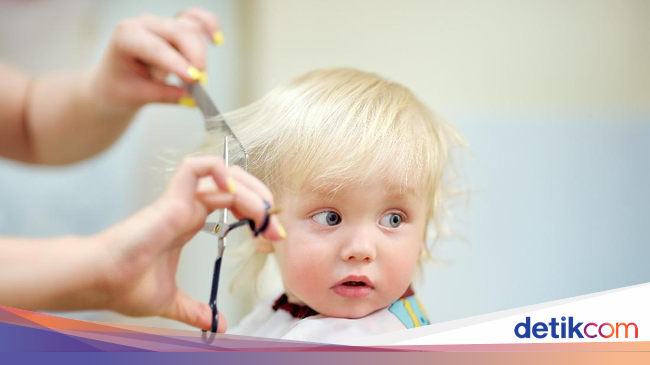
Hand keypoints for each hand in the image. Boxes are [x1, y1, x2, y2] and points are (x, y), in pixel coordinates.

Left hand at [89, 7, 221, 113]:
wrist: (114, 81)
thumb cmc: (119, 87)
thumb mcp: (136, 96)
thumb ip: (164, 95)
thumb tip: (191, 98)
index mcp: (126, 36)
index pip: (156, 47)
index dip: (177, 62)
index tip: (194, 79)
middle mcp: (144, 24)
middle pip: (179, 32)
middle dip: (194, 57)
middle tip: (200, 84)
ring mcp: (161, 23)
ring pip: (191, 29)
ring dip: (200, 53)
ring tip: (195, 79)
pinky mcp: (175, 26)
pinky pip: (196, 19)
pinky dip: (209, 25)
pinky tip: (216, 40)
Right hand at [96, 156, 284, 330]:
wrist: (102, 281)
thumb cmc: (125, 285)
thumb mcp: (172, 301)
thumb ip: (195, 310)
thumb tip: (217, 325)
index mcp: (189, 222)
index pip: (232, 202)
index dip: (256, 213)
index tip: (271, 235)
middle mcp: (188, 207)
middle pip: (234, 184)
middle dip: (261, 198)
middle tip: (274, 225)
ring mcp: (180, 201)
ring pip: (223, 175)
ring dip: (251, 189)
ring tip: (263, 214)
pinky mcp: (172, 199)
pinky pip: (196, 168)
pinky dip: (219, 170)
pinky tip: (235, 191)